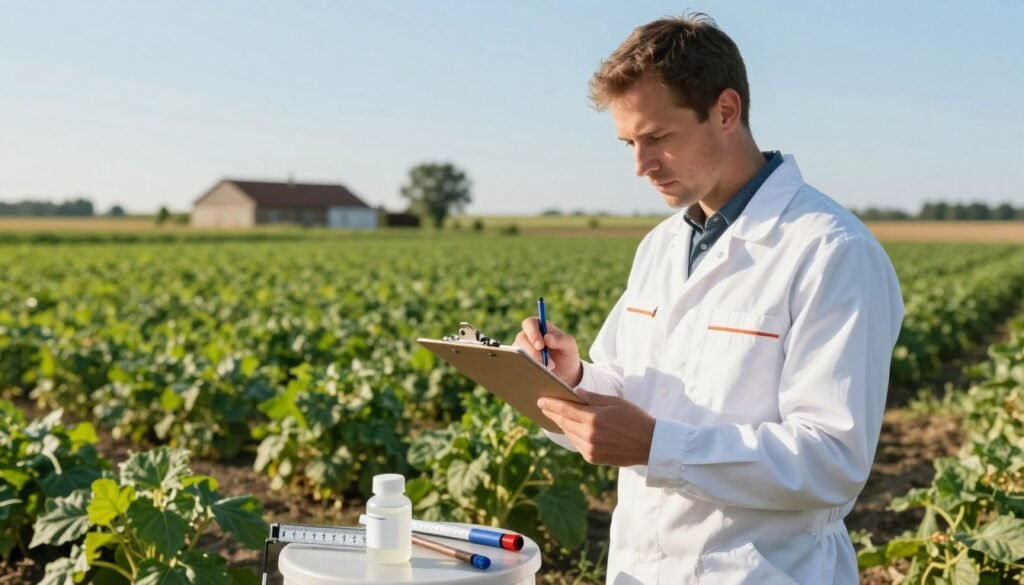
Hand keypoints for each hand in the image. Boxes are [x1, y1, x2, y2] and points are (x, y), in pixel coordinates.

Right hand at [515, 317, 582, 386]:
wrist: (566, 374)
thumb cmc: (567, 355)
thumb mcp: (569, 346)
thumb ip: (561, 340)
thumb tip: (547, 338)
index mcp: (540, 327)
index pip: (530, 323)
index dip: (532, 333)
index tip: (540, 345)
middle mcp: (529, 337)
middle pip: (521, 338)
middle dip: (532, 351)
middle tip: (544, 362)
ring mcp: (523, 350)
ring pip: (519, 353)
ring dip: (532, 361)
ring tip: (548, 369)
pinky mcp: (521, 362)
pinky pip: (518, 364)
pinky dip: (528, 369)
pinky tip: (538, 374)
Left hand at [537, 389, 655, 466]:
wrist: (651, 444)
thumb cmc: (635, 418)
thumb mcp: (615, 402)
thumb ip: (593, 398)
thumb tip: (575, 392)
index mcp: (594, 418)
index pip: (565, 410)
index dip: (551, 405)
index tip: (540, 400)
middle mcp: (589, 435)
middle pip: (564, 422)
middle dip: (553, 413)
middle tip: (544, 407)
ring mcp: (590, 448)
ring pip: (569, 434)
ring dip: (562, 424)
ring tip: (556, 416)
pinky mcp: (593, 458)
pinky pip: (577, 444)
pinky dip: (572, 435)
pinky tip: (571, 429)